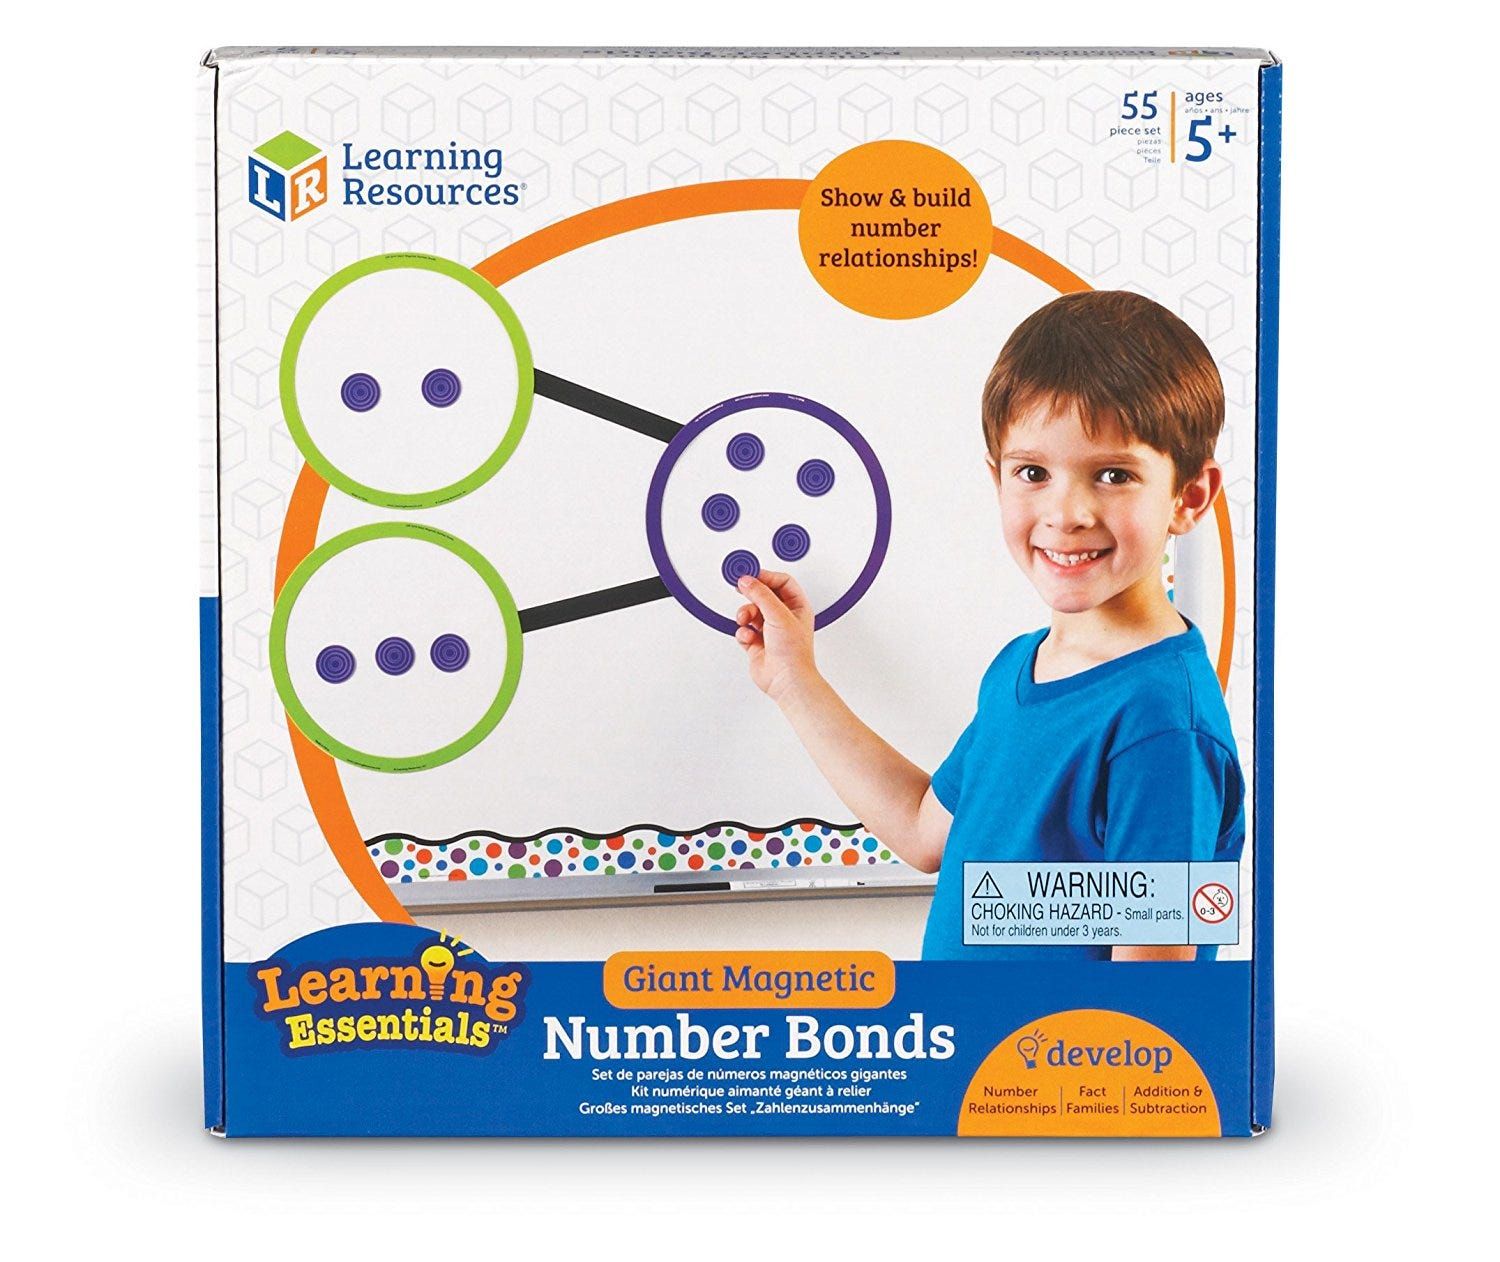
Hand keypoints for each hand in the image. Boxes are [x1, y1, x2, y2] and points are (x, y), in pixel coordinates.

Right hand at [734, 570, 817, 701]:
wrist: (786, 680)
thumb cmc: (793, 652)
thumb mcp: (778, 615)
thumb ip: (761, 594)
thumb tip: (747, 580)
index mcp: (797, 607)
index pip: (781, 582)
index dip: (766, 576)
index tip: (750, 573)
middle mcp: (784, 617)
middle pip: (763, 595)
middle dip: (751, 594)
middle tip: (739, 587)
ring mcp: (769, 630)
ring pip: (750, 612)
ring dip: (744, 614)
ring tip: (744, 620)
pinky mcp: (757, 643)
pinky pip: (744, 630)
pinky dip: (743, 632)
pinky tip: (749, 638)